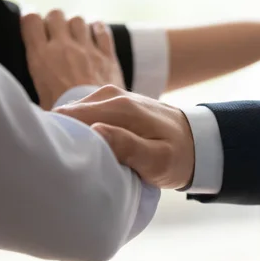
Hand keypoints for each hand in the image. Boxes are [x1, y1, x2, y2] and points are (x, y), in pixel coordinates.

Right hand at [21, 9, 124, 109]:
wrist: (91, 119)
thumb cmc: (60, 113)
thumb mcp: (38, 93)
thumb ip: (39, 74)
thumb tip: (42, 72)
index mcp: (41, 55)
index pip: (30, 19)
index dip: (32, 18)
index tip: (35, 25)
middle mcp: (63, 47)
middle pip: (56, 15)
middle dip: (55, 20)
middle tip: (57, 32)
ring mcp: (87, 50)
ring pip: (79, 20)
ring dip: (77, 25)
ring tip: (77, 35)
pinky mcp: (107, 56)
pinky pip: (103, 31)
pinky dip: (98, 28)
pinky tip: (96, 33)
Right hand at [54, 85, 193, 188]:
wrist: (199, 143)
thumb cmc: (179, 156)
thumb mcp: (157, 160)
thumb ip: (127, 146)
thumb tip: (93, 131)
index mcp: (119, 107)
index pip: (67, 118)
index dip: (61, 140)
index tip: (66, 163)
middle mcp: (110, 95)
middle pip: (66, 116)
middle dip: (66, 139)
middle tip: (76, 165)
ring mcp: (110, 97)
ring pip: (74, 117)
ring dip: (76, 137)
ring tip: (87, 160)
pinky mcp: (112, 104)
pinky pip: (85, 117)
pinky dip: (85, 133)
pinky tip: (95, 151)